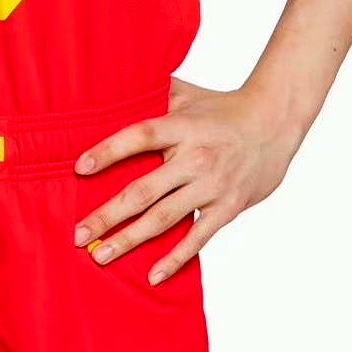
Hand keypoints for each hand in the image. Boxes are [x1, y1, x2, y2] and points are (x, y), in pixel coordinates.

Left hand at [71, 75, 300, 284]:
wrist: (274, 122)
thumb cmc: (222, 107)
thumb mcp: (188, 93)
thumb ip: (154, 91)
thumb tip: (117, 76)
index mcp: (181, 126)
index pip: (139, 137)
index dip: (108, 151)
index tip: (80, 168)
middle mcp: (194, 157)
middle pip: (143, 190)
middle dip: (108, 215)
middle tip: (77, 234)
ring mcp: (211, 185)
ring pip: (164, 218)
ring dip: (130, 239)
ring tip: (101, 255)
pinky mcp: (227, 207)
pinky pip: (198, 237)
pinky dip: (175, 258)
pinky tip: (152, 275)